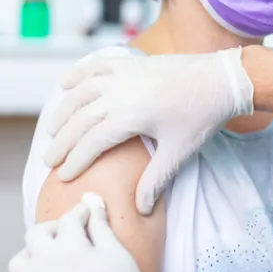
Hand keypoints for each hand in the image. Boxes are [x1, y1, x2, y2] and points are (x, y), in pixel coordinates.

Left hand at [7, 193, 165, 271]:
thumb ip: (100, 224)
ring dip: (34, 254)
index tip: (88, 214)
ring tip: (54, 258)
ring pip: (19, 261)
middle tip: (71, 234)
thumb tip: (91, 201)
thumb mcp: (117, 252)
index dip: (81, 213)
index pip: (68, 218)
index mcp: (70, 248)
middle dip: (54, 229)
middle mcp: (45, 266)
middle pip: (36, 234)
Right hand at [43, 47, 253, 213]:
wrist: (222, 80)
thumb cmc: (202, 117)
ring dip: (63, 111)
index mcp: (131, 116)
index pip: (92, 142)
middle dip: (62, 141)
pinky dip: (77, 74)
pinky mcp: (131, 62)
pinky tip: (65, 85)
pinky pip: (96, 66)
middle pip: (80, 119)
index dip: (75, 160)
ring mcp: (124, 74)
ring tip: (52, 131)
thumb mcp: (179, 151)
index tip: (64, 176)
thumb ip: (156, 180)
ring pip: (81, 92)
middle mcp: (120, 92)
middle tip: (49, 160)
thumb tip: (140, 209)